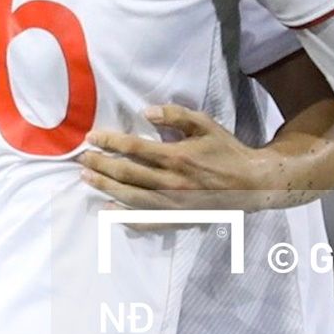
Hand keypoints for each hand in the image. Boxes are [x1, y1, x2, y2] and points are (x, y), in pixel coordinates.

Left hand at [77, 104, 319, 211]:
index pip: (134, 148)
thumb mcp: (205, 125)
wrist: (251, 184)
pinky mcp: (178, 219)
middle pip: (127, 174)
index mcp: (177, 157)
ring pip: (131, 198)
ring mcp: (174, 205)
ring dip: (106, 188)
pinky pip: (147, 221)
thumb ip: (176, 116)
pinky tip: (109, 211)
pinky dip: (126, 217)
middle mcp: (172, 183)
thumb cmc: (226, 151)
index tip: (91, 137)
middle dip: (100, 165)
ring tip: (86, 178)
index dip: (110, 142)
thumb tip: (146, 112)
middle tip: (81, 159)